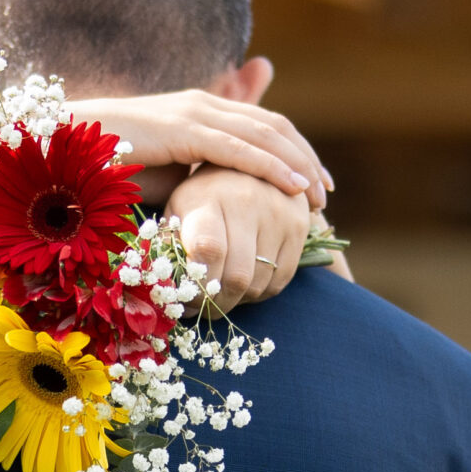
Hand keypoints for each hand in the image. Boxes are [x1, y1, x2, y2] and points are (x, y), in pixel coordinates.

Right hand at [65, 89, 330, 208]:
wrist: (59, 149)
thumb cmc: (103, 167)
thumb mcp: (159, 174)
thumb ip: (191, 181)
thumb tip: (216, 210)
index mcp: (199, 112)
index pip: (262, 126)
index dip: (294, 151)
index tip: (314, 184)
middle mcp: (202, 105)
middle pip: (273, 127)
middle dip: (305, 159)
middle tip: (327, 193)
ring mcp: (193, 113)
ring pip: (264, 135)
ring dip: (298, 165)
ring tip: (319, 195)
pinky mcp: (181, 130)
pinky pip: (238, 148)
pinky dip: (270, 167)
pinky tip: (292, 187)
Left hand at [168, 169, 309, 309]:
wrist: (246, 162)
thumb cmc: (201, 196)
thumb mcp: (177, 211)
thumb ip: (170, 247)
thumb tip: (171, 293)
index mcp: (209, 198)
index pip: (208, 251)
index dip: (197, 287)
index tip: (186, 300)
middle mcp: (248, 202)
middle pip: (237, 276)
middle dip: (216, 304)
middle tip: (202, 309)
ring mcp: (279, 213)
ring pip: (259, 283)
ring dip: (238, 300)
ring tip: (221, 294)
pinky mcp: (300, 225)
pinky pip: (280, 280)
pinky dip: (260, 293)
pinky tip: (244, 286)